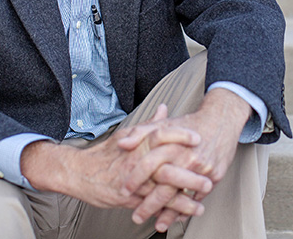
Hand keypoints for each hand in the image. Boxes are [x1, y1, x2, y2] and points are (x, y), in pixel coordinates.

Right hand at [20, 108, 206, 212]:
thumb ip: (150, 124)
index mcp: (136, 142)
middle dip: (189, 171)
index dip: (180, 135)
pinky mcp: (128, 197)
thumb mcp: (128, 134)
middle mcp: (135, 160)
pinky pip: (151, 205)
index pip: (160, 134)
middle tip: (209, 174)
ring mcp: (132, 180)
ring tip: (202, 200)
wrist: (80, 172)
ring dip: (183, 196)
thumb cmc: (106, 153)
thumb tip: (165, 109)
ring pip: (161, 189)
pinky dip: (168, 210)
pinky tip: (183, 214)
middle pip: (165, 164)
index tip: (198, 137)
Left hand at [118, 89, 251, 230]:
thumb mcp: (163, 124)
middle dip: (149, 204)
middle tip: (137, 216)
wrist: (220, 119)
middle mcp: (187, 156)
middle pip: (165, 185)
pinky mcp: (215, 174)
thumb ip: (140, 132)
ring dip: (169, 213)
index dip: (135, 177)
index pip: (149, 163)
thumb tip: (122, 144)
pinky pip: (200, 196)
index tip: (125, 190)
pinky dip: (188, 208)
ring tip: (158, 224)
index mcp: (171, 142)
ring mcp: (202, 167)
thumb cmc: (188, 123)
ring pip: (182, 195)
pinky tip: (178, 216)